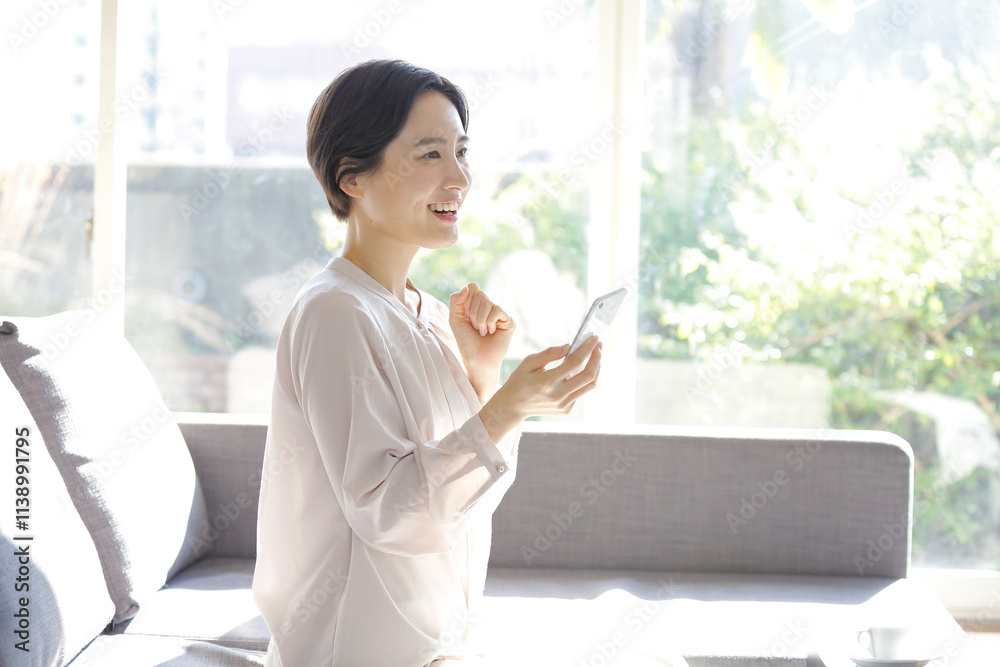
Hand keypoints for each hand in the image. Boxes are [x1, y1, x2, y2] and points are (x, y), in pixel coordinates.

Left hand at [448, 283, 514, 397]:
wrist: (476, 358)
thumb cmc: (466, 341)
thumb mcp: (455, 319)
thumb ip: (456, 300)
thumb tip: (469, 286)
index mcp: (478, 303)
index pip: (473, 287)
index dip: (466, 301)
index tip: (466, 317)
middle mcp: (490, 305)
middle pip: (480, 293)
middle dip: (472, 312)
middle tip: (475, 327)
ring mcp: (500, 312)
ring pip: (487, 302)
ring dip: (480, 320)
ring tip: (483, 331)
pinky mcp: (509, 320)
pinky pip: (497, 310)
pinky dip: (489, 322)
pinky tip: (492, 332)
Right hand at [479, 334, 601, 443]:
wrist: (513, 406)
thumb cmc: (519, 381)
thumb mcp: (528, 362)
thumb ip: (549, 354)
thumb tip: (569, 347)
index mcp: (548, 381)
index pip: (575, 363)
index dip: (587, 348)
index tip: (594, 338)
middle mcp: (558, 395)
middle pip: (589, 376)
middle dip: (597, 358)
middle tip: (598, 345)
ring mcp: (564, 405)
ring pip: (589, 385)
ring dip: (595, 368)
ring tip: (594, 356)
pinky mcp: (566, 410)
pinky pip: (581, 392)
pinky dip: (584, 379)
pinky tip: (580, 370)